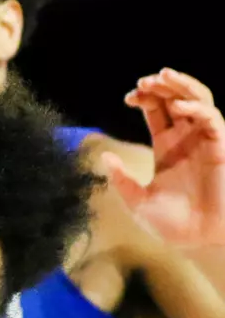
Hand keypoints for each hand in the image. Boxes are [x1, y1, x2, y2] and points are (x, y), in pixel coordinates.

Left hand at [104, 68, 224, 246]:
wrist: (198, 240)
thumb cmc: (171, 224)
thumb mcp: (137, 201)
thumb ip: (121, 179)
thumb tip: (103, 155)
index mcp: (166, 147)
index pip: (157, 111)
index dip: (145, 98)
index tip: (129, 97)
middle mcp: (186, 139)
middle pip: (176, 99)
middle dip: (161, 85)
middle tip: (144, 82)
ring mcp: (204, 141)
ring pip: (198, 100)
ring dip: (181, 86)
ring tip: (162, 77)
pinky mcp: (220, 147)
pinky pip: (211, 119)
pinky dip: (195, 108)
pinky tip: (177, 107)